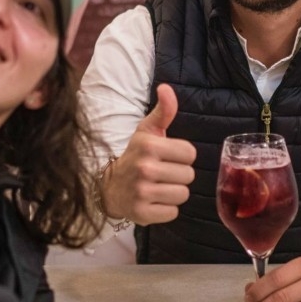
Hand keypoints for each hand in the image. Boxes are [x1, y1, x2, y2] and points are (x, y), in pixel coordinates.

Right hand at [101, 84, 195, 224]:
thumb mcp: (147, 132)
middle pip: (188, 175)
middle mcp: (144, 168)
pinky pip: (173, 212)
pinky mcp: (142, 213)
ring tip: (160, 187)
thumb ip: (163, 111)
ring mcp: (142, 192)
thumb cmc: (136, 156)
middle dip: (179, 175)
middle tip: (163, 173)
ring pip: (182, 194)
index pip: (190, 153)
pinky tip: (154, 201)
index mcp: (148, 145)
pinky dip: (166, 209)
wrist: (110, 187)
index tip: (168, 157)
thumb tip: (166, 88)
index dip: (182, 156)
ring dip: (174, 192)